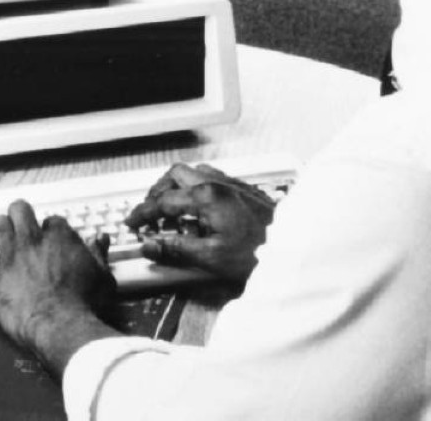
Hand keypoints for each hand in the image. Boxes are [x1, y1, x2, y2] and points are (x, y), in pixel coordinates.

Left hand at [0, 200, 119, 374]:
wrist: (60, 327)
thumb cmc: (84, 305)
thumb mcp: (102, 278)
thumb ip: (99, 255)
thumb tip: (101, 240)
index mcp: (60, 237)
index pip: (52, 220)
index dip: (51, 230)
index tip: (51, 239)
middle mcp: (33, 240)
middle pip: (20, 210)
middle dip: (21, 215)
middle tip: (23, 224)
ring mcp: (11, 255)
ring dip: (1, 227)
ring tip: (3, 232)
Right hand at [125, 163, 276, 282]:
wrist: (297, 249)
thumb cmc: (260, 253)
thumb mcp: (211, 258)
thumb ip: (176, 249)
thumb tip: (150, 246)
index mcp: (206, 197)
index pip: (163, 201)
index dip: (143, 213)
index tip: (133, 223)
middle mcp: (218, 183)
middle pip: (176, 174)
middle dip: (158, 191)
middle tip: (150, 212)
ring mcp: (233, 184)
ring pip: (195, 171)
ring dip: (178, 186)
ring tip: (173, 208)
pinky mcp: (244, 190)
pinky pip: (212, 177)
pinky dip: (196, 188)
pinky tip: (200, 208)